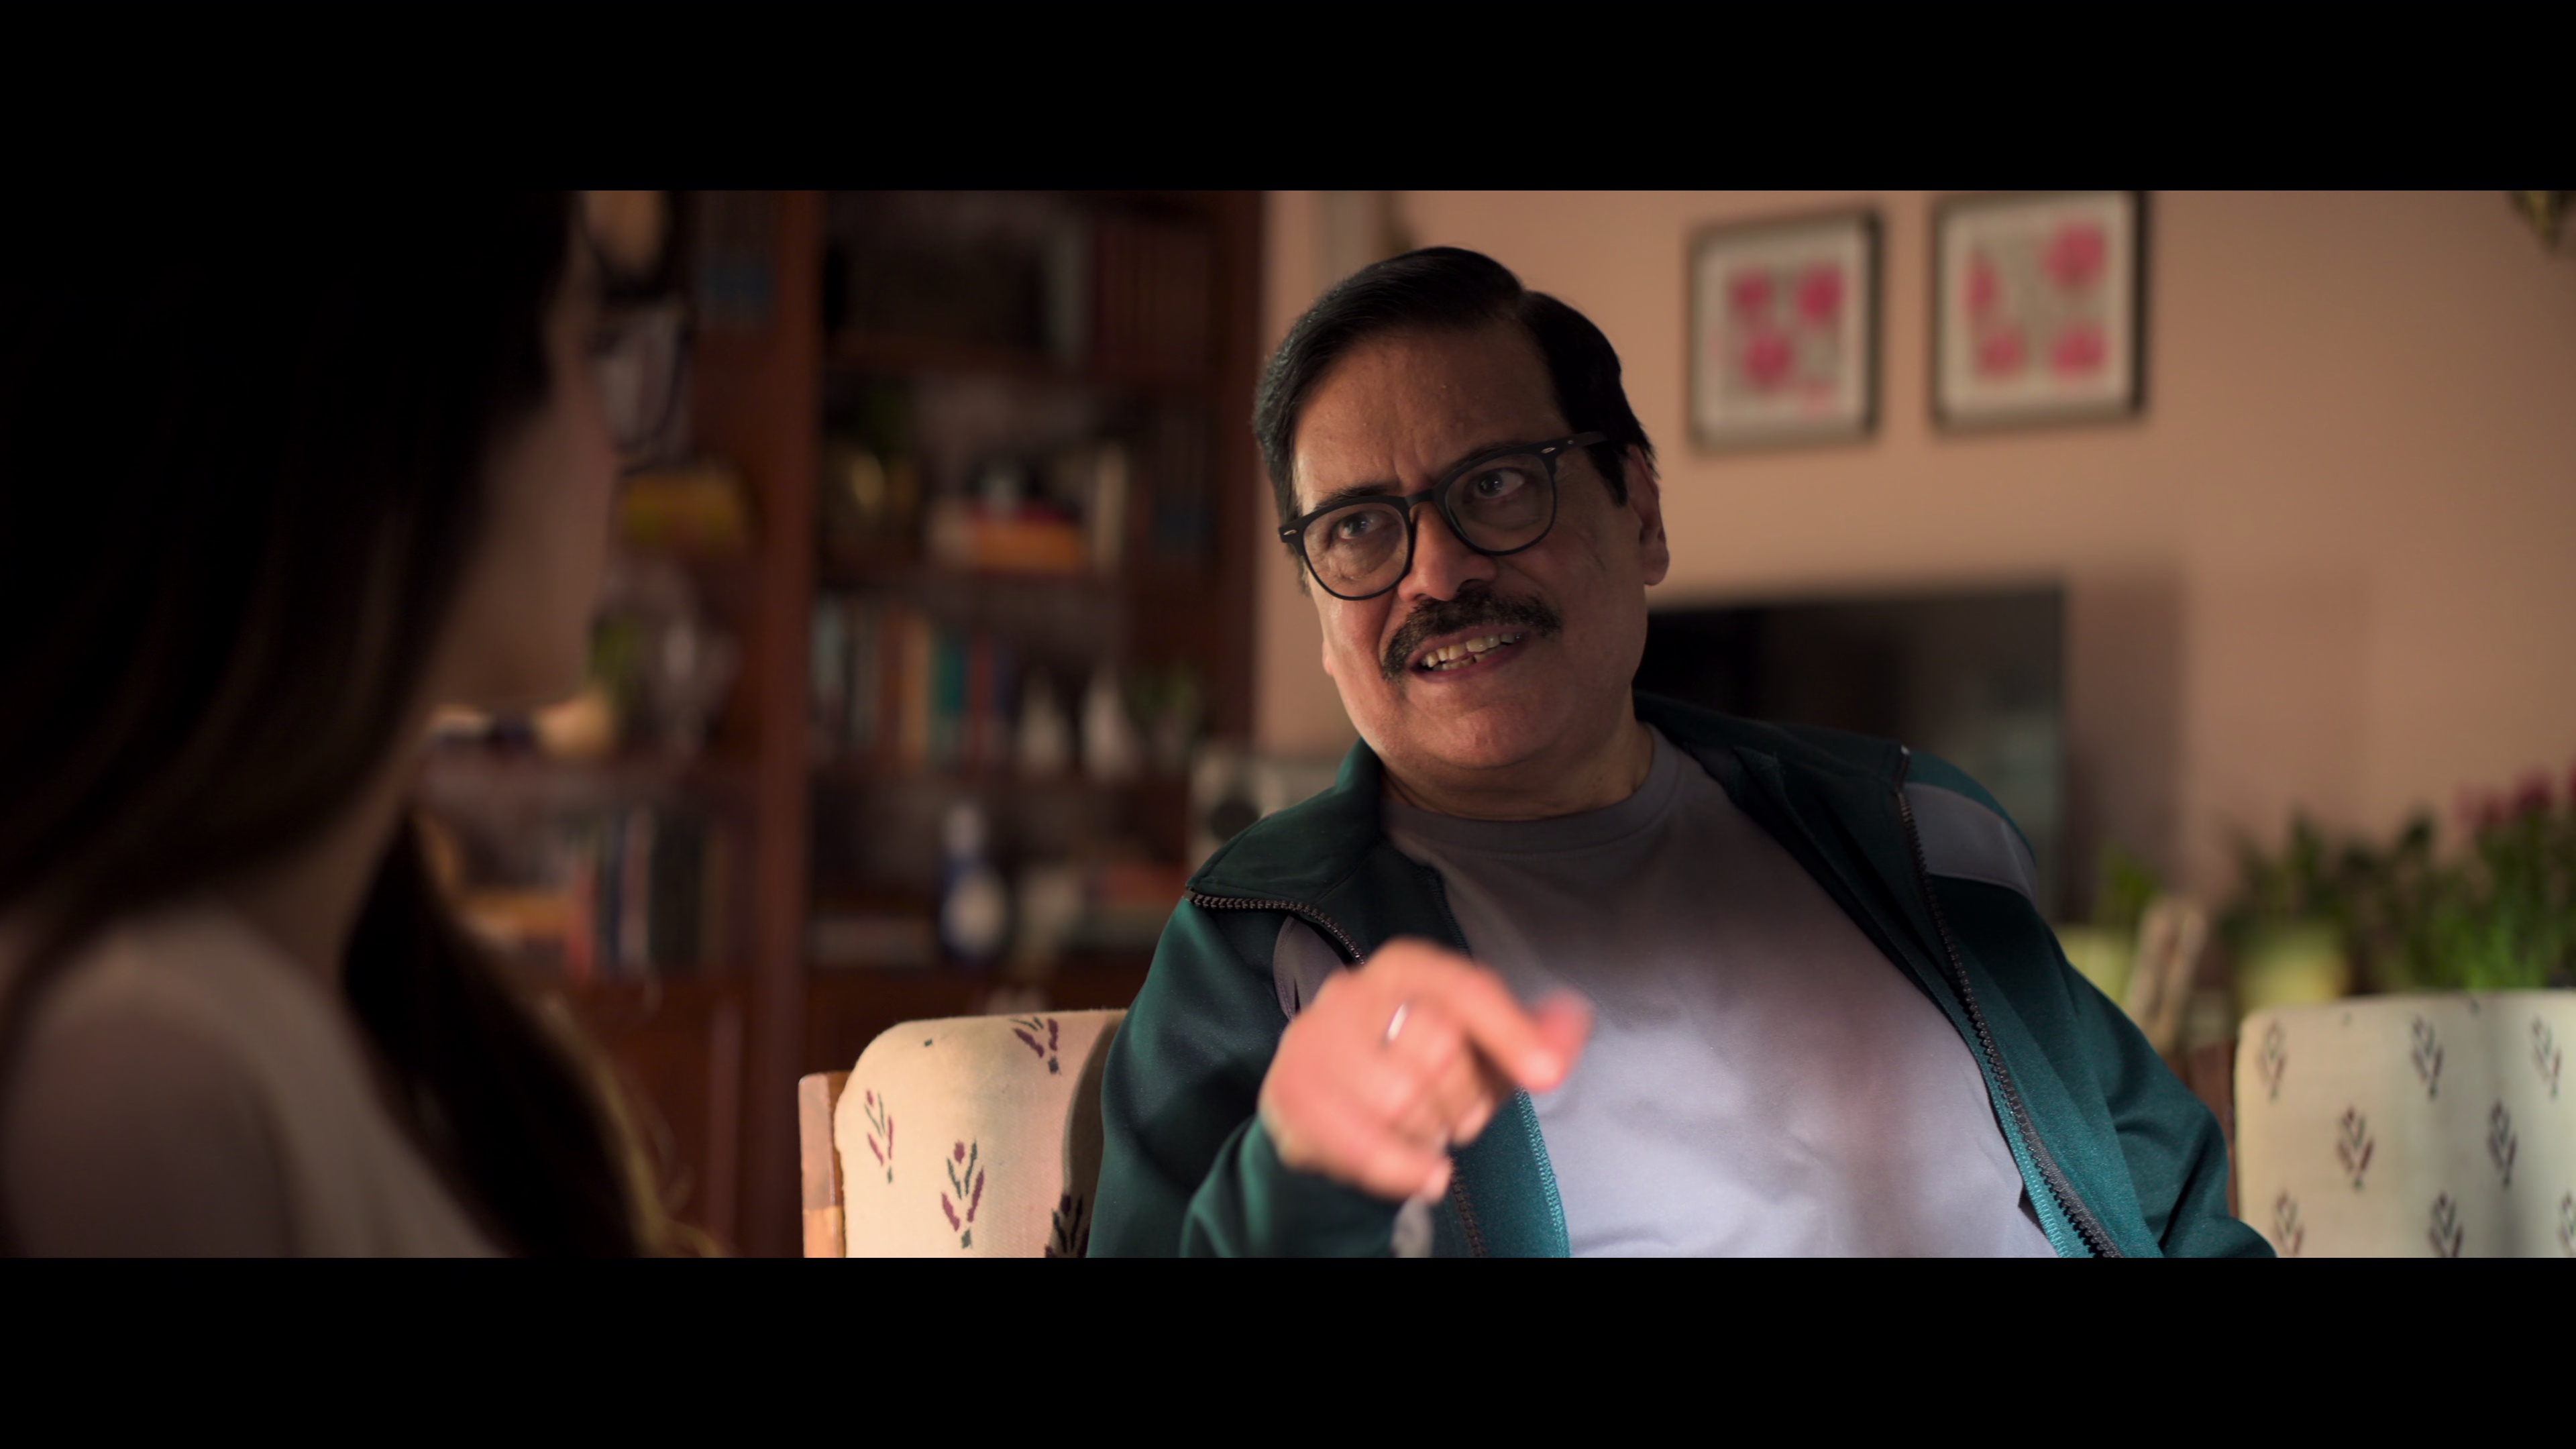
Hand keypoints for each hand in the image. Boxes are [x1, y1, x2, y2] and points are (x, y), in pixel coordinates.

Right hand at [1257, 937, 1590, 1202]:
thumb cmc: (1412, 1070)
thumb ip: (1530, 1036)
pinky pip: (1361, 1141)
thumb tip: (1573, 1020)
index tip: (1546, 1073)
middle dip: (1464, 1098)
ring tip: (1425, 1131)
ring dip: (1430, 1132)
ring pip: (1400, 1097)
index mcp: (1407, 967)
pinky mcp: (1289, 1091)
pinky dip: (1402, 1167)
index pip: (1465, 990)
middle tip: (1455, 1113)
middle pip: (1439, 1047)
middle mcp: (1354, 990)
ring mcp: (1315, 1039)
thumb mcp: (1482, 1052)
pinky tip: (1423, 1174)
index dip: (1510, 1032)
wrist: (1327, 1108)